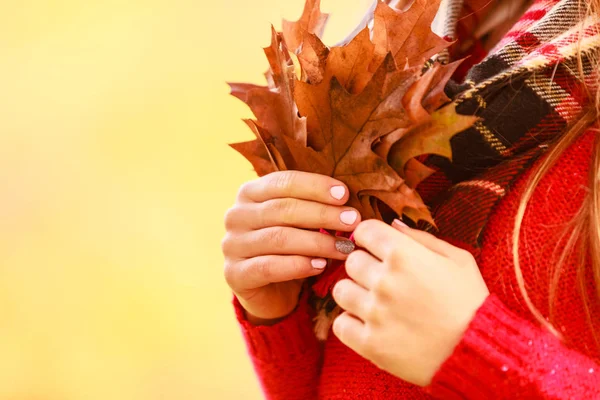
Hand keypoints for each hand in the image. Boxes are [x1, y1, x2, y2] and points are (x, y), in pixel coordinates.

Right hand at [222, 171, 360, 324]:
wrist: (270, 293)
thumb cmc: (290, 249)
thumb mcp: (300, 223)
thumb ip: (314, 206)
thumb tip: (348, 198)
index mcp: (249, 193)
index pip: (283, 182)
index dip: (315, 186)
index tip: (344, 194)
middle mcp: (236, 216)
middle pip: (283, 209)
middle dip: (322, 214)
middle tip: (353, 221)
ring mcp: (232, 245)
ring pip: (278, 238)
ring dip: (317, 242)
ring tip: (344, 247)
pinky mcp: (234, 274)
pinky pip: (269, 267)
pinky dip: (298, 266)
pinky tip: (320, 266)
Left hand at [331, 219, 488, 385]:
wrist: (479, 353)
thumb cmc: (471, 303)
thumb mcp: (458, 260)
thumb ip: (422, 238)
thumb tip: (392, 225)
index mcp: (404, 254)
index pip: (364, 231)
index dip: (369, 238)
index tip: (376, 249)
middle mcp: (384, 280)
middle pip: (351, 261)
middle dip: (365, 267)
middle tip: (383, 281)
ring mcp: (375, 312)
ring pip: (341, 291)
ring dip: (355, 294)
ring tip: (375, 304)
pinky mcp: (370, 343)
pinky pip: (340, 324)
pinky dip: (351, 324)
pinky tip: (369, 325)